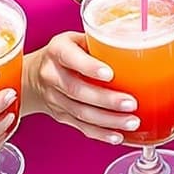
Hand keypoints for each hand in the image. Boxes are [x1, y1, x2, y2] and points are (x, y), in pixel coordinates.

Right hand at [24, 33, 139, 144]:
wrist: (33, 75)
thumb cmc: (66, 53)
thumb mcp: (77, 38)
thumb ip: (100, 42)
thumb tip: (139, 44)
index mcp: (58, 50)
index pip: (71, 58)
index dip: (89, 67)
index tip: (110, 74)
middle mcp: (52, 74)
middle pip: (77, 90)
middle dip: (106, 100)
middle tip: (131, 103)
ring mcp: (54, 98)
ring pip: (80, 112)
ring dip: (108, 120)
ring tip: (131, 122)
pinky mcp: (60, 115)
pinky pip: (80, 126)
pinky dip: (100, 133)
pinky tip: (117, 136)